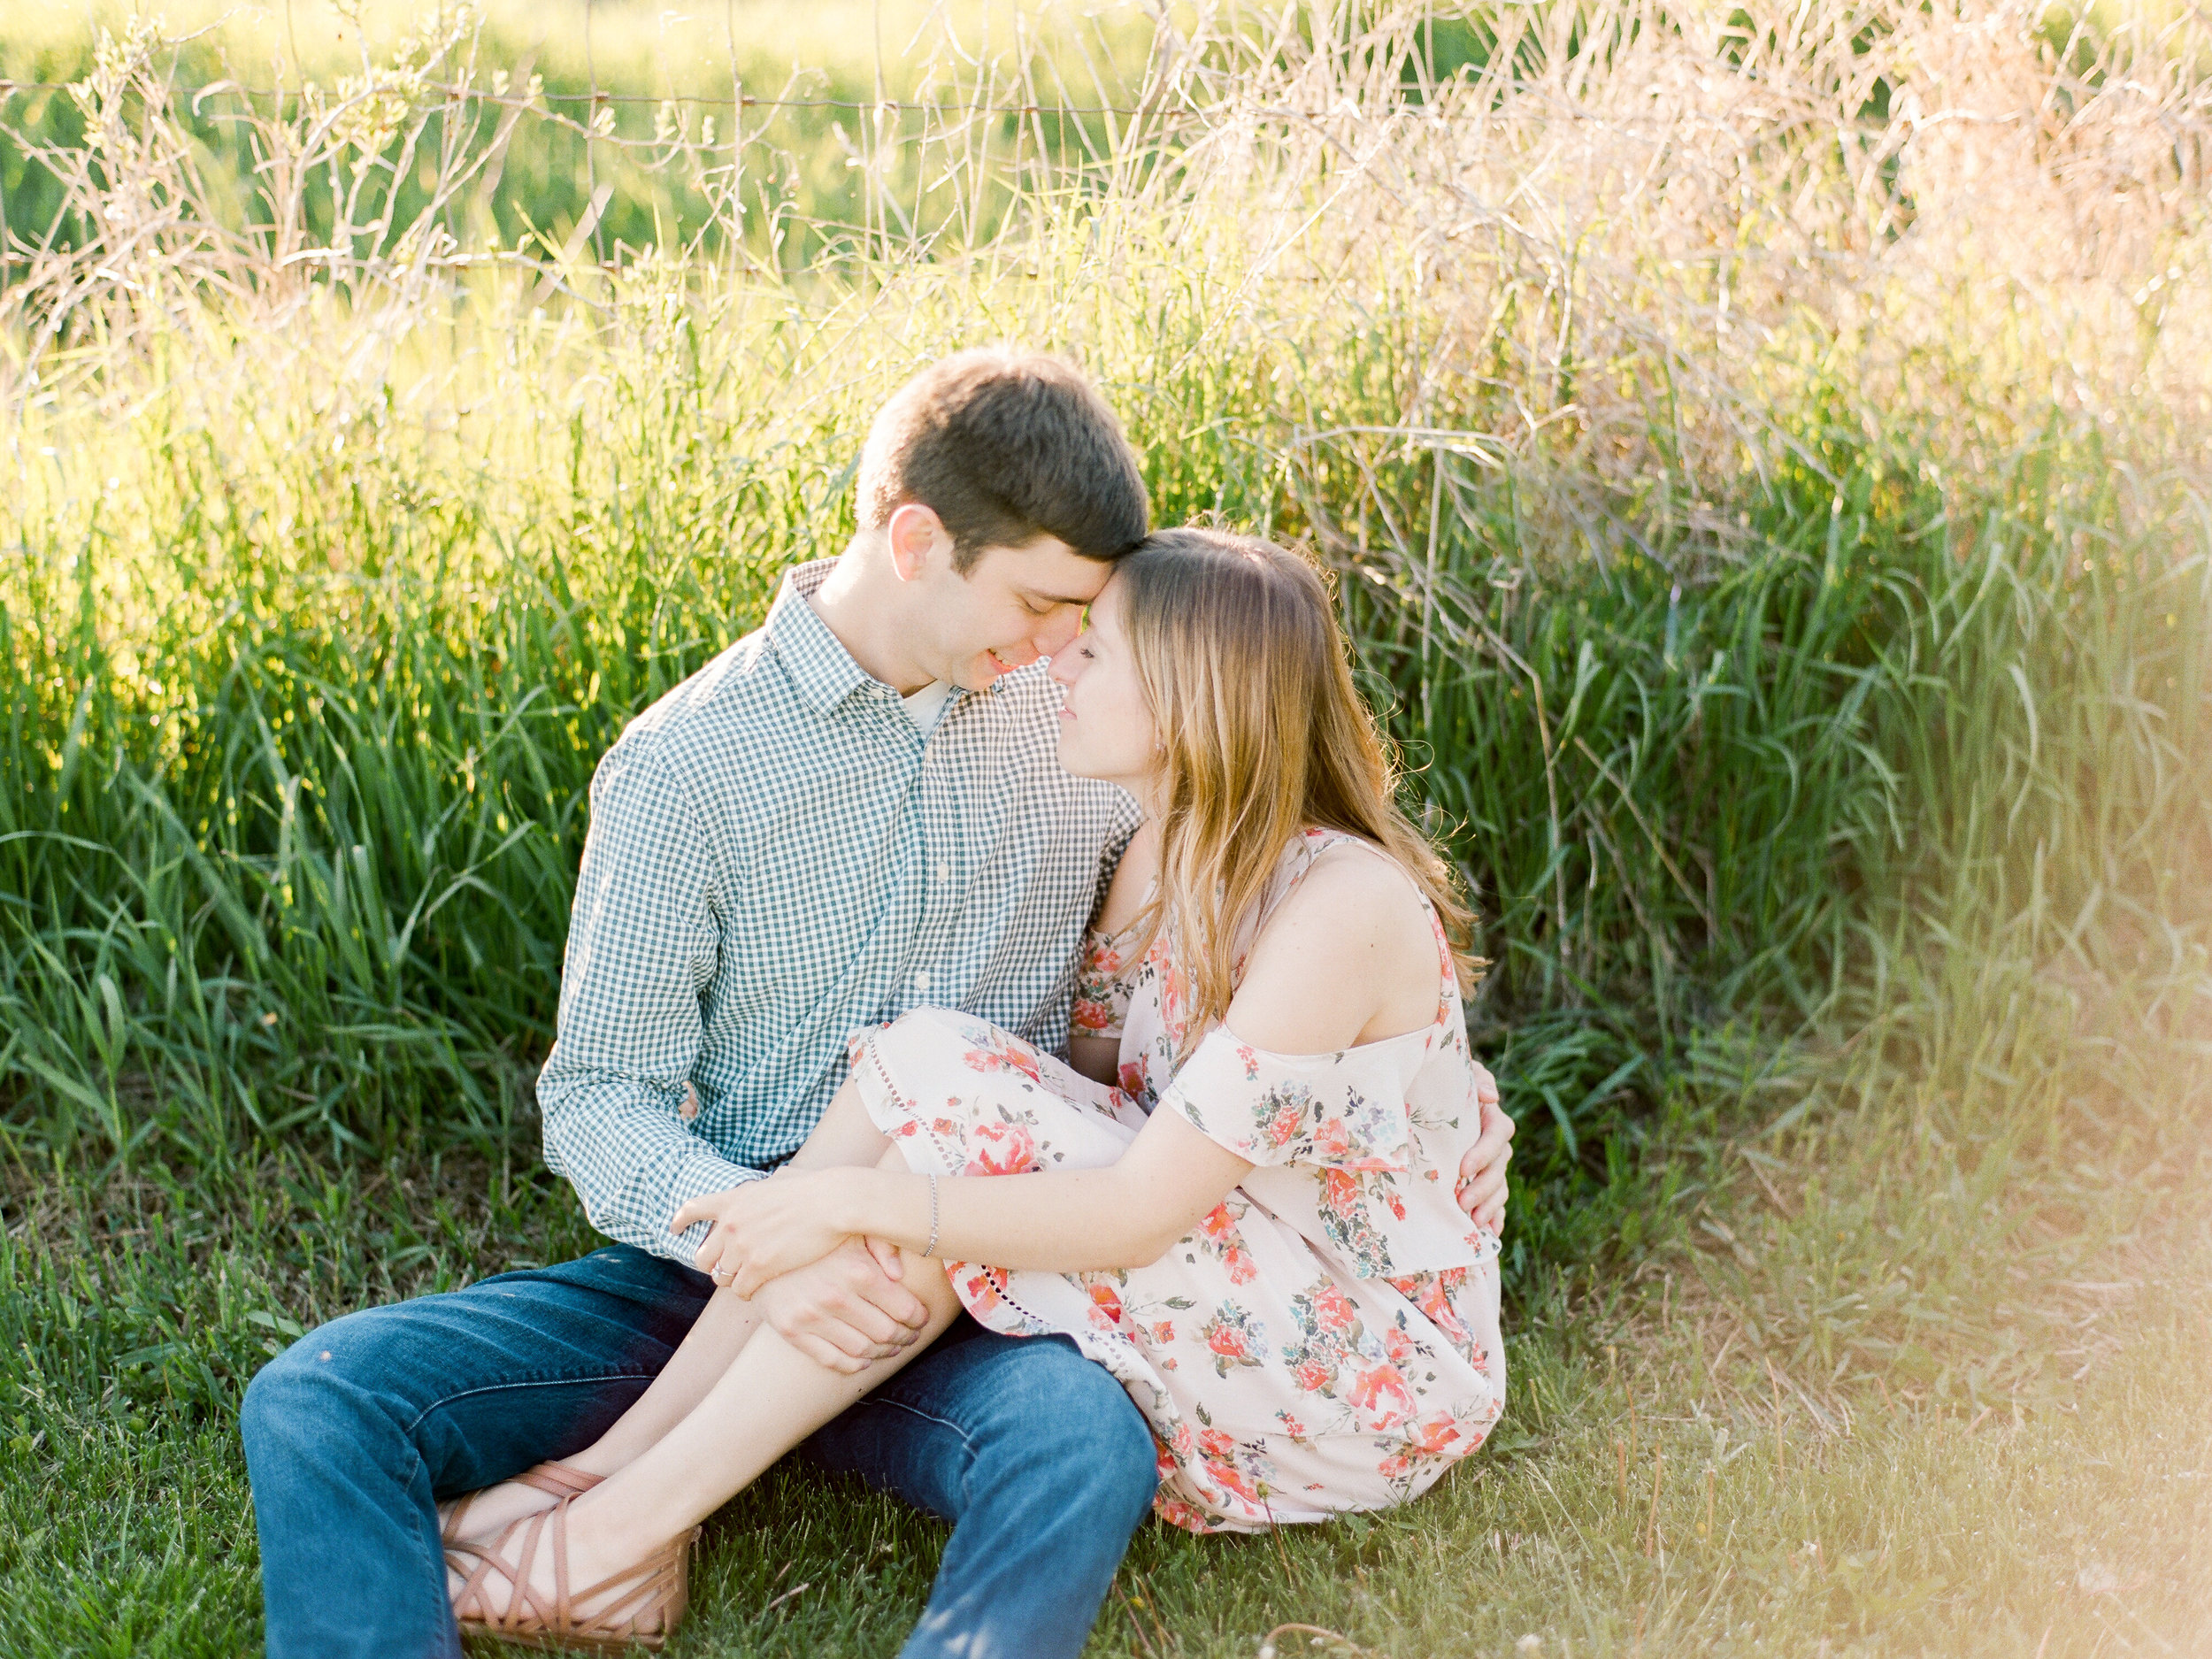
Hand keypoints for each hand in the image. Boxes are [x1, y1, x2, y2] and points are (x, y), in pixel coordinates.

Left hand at [673, 1171, 854, 1296]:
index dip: (680, 1220)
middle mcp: (730, 1223)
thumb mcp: (782, 1179)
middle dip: (711, 1264)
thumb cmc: (816, 1189)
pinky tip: (756, 1291)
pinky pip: (740, 1289)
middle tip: (724, 1269)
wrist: (833, 1203)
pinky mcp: (758, 1267)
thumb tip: (773, 1182)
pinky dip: (746, 1293)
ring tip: (743, 1282)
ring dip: (731, 1281)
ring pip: (721, 1276)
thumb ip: (767, 1186)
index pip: (693, 1208)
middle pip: (703, 1256)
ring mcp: (742, 1247)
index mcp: (734, 1199)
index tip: (674, 1228)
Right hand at [749, 1237, 932, 1373]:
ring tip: (890, 1346)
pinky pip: (832, 1360)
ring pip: (863, 1350)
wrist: (760, 1243)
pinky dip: (854, 1364)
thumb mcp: (851, 1230)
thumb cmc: (816, 1236)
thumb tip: (901, 1272)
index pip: (905, 1309)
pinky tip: (864, 1357)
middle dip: (905, 1337)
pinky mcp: (791, 1331)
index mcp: (857, 1270)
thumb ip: (881, 1244)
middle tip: (909, 1335)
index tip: (921, 1319)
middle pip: (888, 1333)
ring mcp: (811, 1316)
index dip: (919, 1318)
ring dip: (883, 1352)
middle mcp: (836, 1296)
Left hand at [1455, 1061, 1512, 1235]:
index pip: (1498, 1134)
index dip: (1485, 1152)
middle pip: (1499, 1167)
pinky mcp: (1483, 1182)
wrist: (1430, 1097)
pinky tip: (1490, 1233)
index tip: (1463, 1169)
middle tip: (1462, 1202)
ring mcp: (1491, 1165)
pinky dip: (1495, 1218)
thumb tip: (1490, 1095)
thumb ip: (1476, 1078)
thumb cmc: (1444, 1081)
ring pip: (1499, 1187)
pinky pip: (1496, 1203)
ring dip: (1489, 1206)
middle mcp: (1495, 1144)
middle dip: (1483, 1187)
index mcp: (1491, 1117)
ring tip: (1472, 1221)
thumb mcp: (1458, 1073)